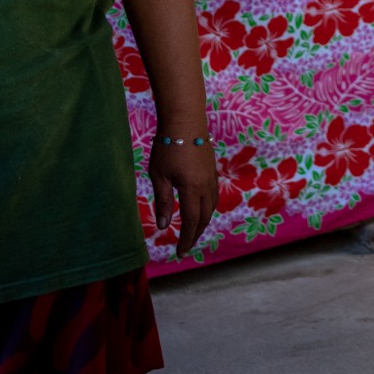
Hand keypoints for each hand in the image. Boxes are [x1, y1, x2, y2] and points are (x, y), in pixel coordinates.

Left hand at [147, 139, 219, 257]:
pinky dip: (207, 208)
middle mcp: (207, 185)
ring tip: (192, 232)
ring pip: (212, 207)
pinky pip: (213, 195)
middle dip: (196, 234)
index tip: (180, 253)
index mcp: (193, 189)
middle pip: (205, 217)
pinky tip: (200, 209)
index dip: (186, 239)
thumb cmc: (168, 145)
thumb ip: (164, 201)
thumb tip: (164, 226)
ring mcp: (212, 177)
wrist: (185, 120)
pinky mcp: (212, 169)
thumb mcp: (159, 175)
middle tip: (185, 247)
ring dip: (203, 222)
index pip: (192, 222)